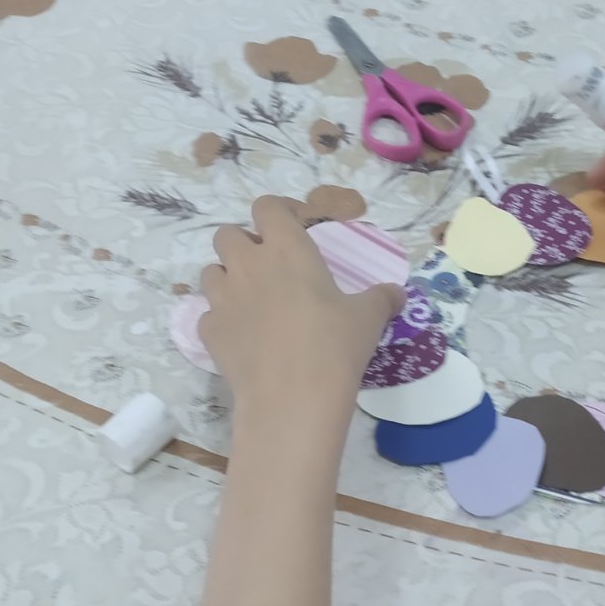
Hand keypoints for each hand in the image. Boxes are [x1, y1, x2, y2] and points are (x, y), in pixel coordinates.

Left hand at [199, 197, 402, 427]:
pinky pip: (208, 314)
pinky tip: (243, 337)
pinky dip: (222, 320)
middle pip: (227, 234)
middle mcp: (247, 265)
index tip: (293, 225)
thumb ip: (382, 298)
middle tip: (268, 267)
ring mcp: (222, 298)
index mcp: (287, 249)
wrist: (291, 398)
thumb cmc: (334, 346)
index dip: (278, 211)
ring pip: (211, 271)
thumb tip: (397, 294)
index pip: (267, 207)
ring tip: (251, 300)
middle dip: (243, 244)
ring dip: (227, 278)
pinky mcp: (208, 331)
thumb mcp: (368, 318)